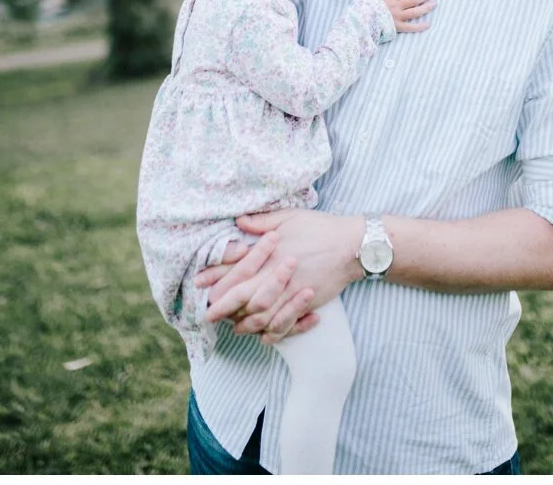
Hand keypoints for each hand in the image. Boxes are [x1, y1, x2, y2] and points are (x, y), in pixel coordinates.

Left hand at [197, 210, 362, 343]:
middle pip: (242, 297)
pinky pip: (284, 325)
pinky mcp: (305, 303)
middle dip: (222, 307)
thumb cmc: (322, 228)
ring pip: (260, 316)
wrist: (354, 245)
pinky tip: (263, 335)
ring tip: (232, 327)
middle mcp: (278, 275)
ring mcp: (291, 292)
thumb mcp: (291, 217)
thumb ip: (263, 222)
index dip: (216, 276)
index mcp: (271, 253)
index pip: (237, 268)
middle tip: (206, 315)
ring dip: (243, 324)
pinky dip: (272, 333)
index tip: (199, 283)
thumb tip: (238, 222)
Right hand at [359, 0, 434, 31]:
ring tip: (434, 4)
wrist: (360, 23)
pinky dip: (420, 26)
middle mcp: (396, 6)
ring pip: (415, 12)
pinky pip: (411, 27)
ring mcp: (397, 17)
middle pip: (414, 0)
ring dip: (426, 8)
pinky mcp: (397, 27)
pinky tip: (428, 24)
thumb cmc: (363, 9)